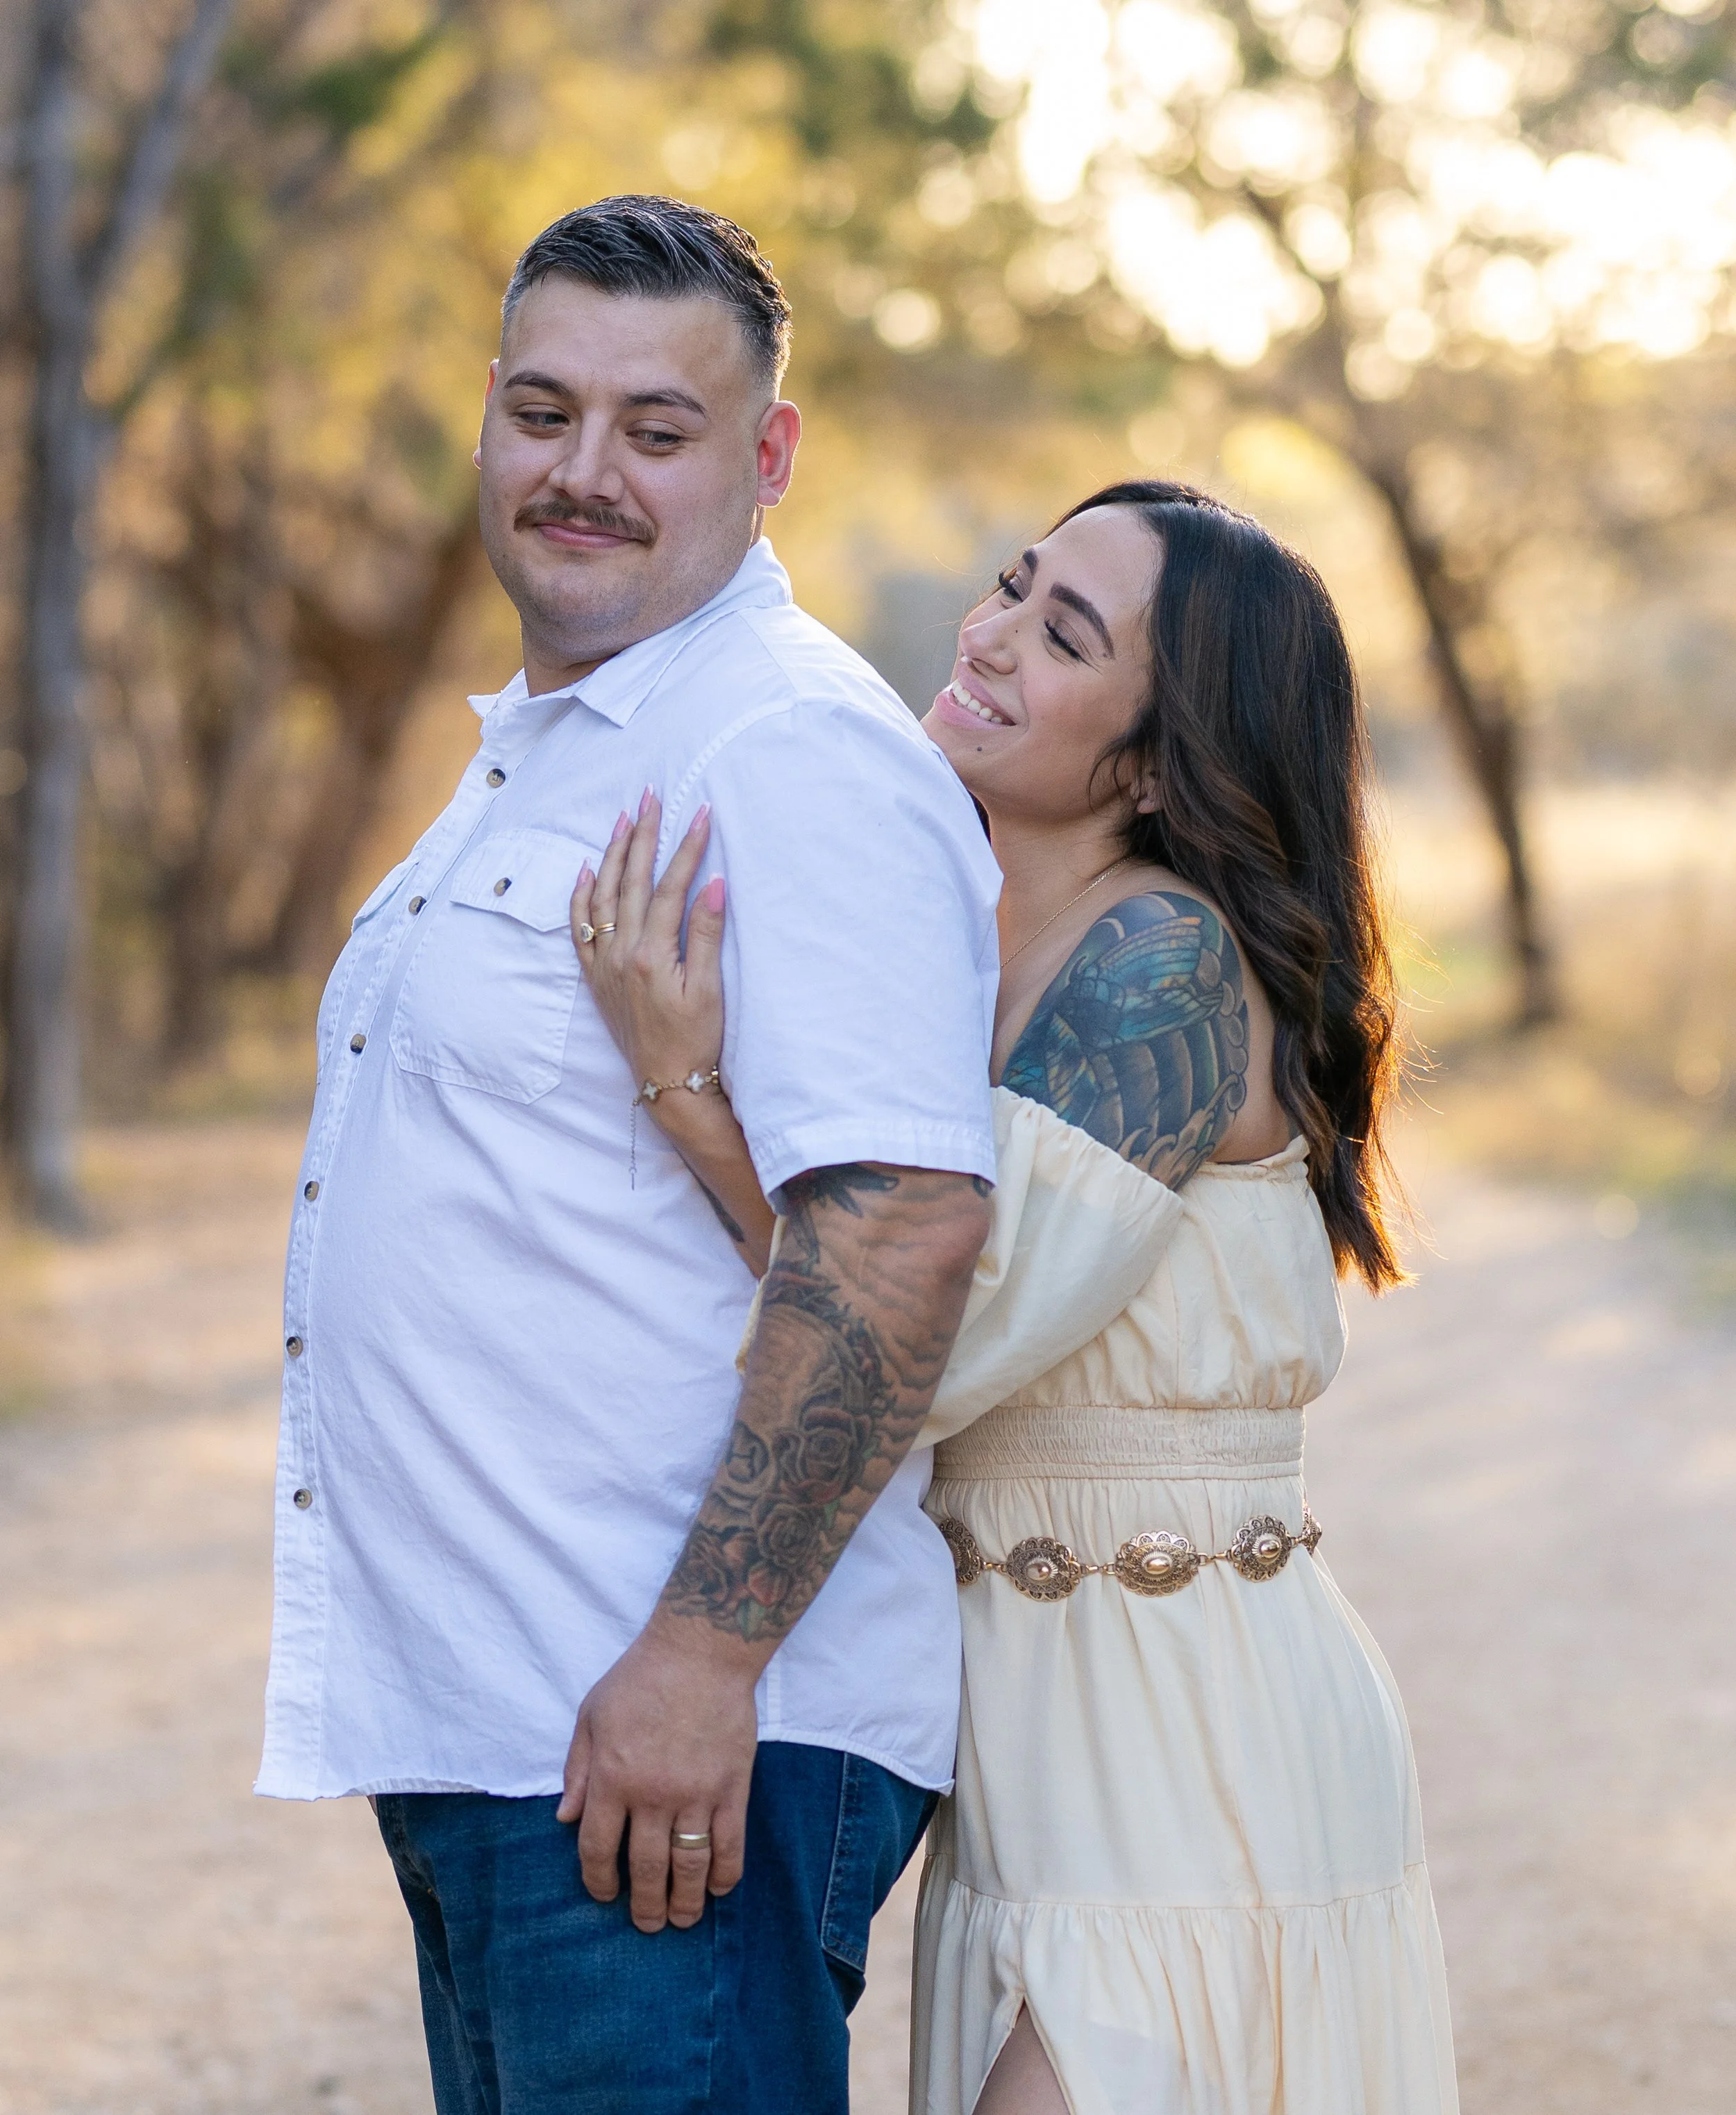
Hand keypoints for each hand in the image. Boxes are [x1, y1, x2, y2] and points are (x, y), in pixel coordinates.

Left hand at [555, 1618, 757, 1932]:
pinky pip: (730, 1844)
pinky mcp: (733, 1787)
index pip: (598, 1848)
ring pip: (689, 1866)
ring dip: (684, 1902)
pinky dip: (724, 1874)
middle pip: (645, 1868)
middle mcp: (652, 1794)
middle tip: (647, 1924)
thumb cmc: (639, 1679)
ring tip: (681, 1920)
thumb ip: (577, 1770)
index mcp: (612, 1778)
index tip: (604, 1895)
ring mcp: (696, 1793)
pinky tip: (717, 1889)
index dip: (598, 1881)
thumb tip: (565, 1820)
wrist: (701, 1652)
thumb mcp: (591, 1716)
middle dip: (644, 1905)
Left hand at [570, 792, 725, 1100]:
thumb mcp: (710, 990)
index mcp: (651, 955)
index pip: (670, 887)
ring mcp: (604, 964)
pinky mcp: (597, 977)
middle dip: (643, 835)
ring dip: (611, 854)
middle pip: (630, 881)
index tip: (702, 814)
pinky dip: (580, 895)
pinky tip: (585, 870)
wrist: (667, 1084)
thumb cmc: (696, 1041)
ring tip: (622, 819)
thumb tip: (714, 884)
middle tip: (652, 796)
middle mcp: (621, 954)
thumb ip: (708, 934)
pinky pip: (580, 928)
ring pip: (601, 896)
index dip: (687, 848)